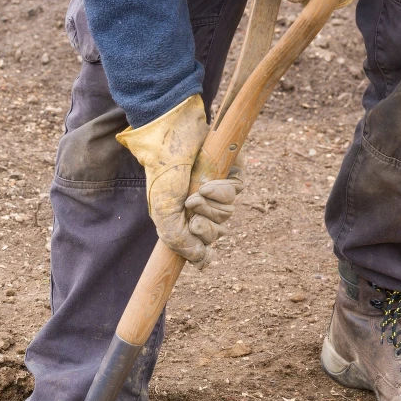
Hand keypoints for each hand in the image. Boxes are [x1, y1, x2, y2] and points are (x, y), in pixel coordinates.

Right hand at [116, 95, 242, 265]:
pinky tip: (208, 184)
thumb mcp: (164, 214)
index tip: (203, 259)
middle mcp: (201, 206)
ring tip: (196, 193)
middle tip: (192, 214)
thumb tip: (202, 262)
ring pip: (228, 213)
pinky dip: (222, 190)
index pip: (201, 244)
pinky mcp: (231, 173)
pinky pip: (236, 191)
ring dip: (212, 206)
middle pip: (217, 232)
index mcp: (182, 217)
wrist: (172, 137)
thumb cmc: (163, 175)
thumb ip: (180, 241)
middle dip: (206, 226)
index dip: (203, 250)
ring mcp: (216, 189)